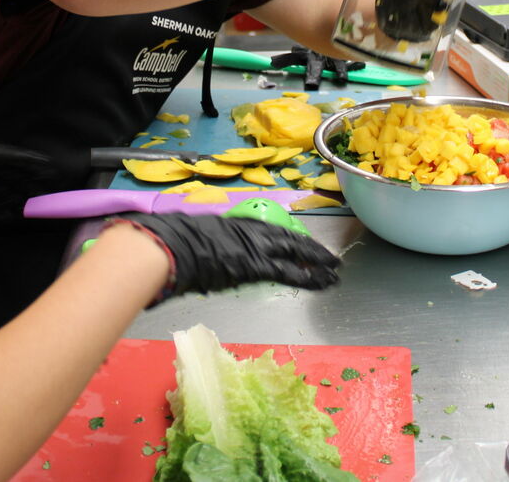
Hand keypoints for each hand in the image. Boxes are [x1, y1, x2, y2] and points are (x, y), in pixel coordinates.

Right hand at [109, 213, 339, 300]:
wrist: (174, 245)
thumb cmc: (182, 242)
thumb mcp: (208, 237)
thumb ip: (223, 245)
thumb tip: (224, 257)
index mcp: (243, 224)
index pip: (278, 232)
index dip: (297, 241)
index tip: (309, 248)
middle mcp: (254, 232)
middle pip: (293, 240)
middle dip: (315, 252)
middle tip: (333, 261)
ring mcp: (256, 246)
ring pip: (296, 254)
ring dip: (318, 266)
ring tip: (334, 275)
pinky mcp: (255, 265)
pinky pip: (287, 272)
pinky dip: (305, 278)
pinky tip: (319, 283)